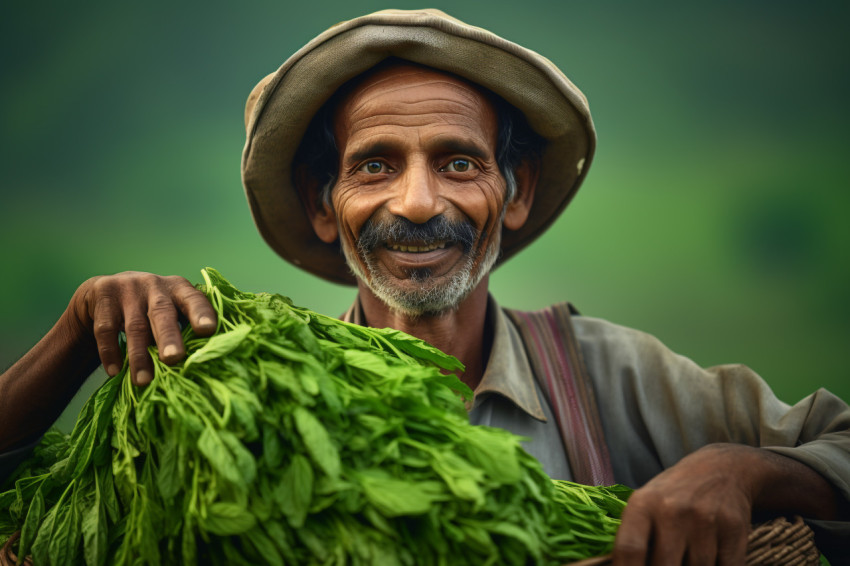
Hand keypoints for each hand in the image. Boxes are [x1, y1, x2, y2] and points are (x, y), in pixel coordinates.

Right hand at [66, 272, 216, 385]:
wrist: (104, 291)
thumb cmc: (149, 309)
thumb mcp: (169, 310)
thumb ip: (182, 328)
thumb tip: (199, 364)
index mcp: (178, 288)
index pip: (193, 299)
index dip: (201, 313)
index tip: (208, 330)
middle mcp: (154, 284)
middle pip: (162, 312)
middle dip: (169, 336)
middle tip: (174, 358)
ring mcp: (128, 288)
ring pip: (135, 326)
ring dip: (139, 356)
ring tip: (143, 381)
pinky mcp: (103, 294)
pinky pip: (106, 328)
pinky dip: (110, 352)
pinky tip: (115, 371)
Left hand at [611, 444, 754, 564]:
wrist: (721, 469)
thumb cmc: (673, 495)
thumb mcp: (646, 505)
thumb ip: (634, 538)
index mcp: (642, 504)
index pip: (629, 549)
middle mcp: (671, 510)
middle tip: (666, 565)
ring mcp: (704, 520)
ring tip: (686, 557)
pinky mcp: (733, 529)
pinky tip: (711, 559)